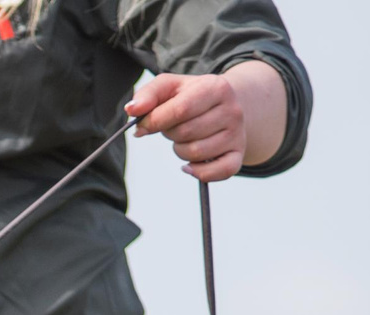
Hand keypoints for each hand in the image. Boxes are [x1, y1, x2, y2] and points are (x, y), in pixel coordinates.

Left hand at [128, 64, 278, 182]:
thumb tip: (131, 110)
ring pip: (195, 154)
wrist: (224, 105)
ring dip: (180, 151)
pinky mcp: (238, 156)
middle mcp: (232, 110)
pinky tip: (190, 164)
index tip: (142, 126)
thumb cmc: (189, 96)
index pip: (180, 110)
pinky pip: (216, 173)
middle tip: (173, 127)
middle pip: (185, 133)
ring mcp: (237, 134)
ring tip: (185, 138)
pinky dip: (197, 172)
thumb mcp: (169, 87)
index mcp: (215, 87)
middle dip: (169, 134)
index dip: (155, 121)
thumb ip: (148, 94)